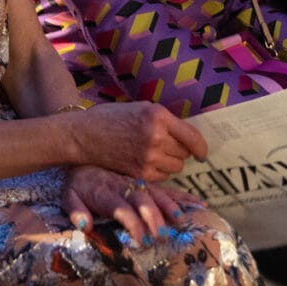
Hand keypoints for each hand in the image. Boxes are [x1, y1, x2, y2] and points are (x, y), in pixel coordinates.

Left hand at [62, 164, 200, 243]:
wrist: (84, 149)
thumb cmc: (78, 183)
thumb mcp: (68, 196)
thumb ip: (75, 211)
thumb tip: (84, 225)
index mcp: (106, 192)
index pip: (121, 209)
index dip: (132, 224)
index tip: (141, 241)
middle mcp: (125, 187)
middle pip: (142, 201)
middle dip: (153, 217)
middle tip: (163, 235)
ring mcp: (138, 183)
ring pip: (157, 193)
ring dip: (170, 206)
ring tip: (181, 220)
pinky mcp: (147, 182)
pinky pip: (166, 188)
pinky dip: (183, 196)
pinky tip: (198, 204)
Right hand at [68, 100, 208, 178]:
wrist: (85, 135)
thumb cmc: (112, 118)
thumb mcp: (141, 108)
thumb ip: (165, 120)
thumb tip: (188, 136)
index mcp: (158, 117)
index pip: (193, 137)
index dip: (201, 147)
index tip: (201, 152)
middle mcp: (156, 138)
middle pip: (184, 153)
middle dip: (180, 151)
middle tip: (166, 145)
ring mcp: (148, 158)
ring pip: (175, 167)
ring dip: (170, 162)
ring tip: (153, 153)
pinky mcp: (140, 174)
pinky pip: (162, 176)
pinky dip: (158, 171)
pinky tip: (145, 162)